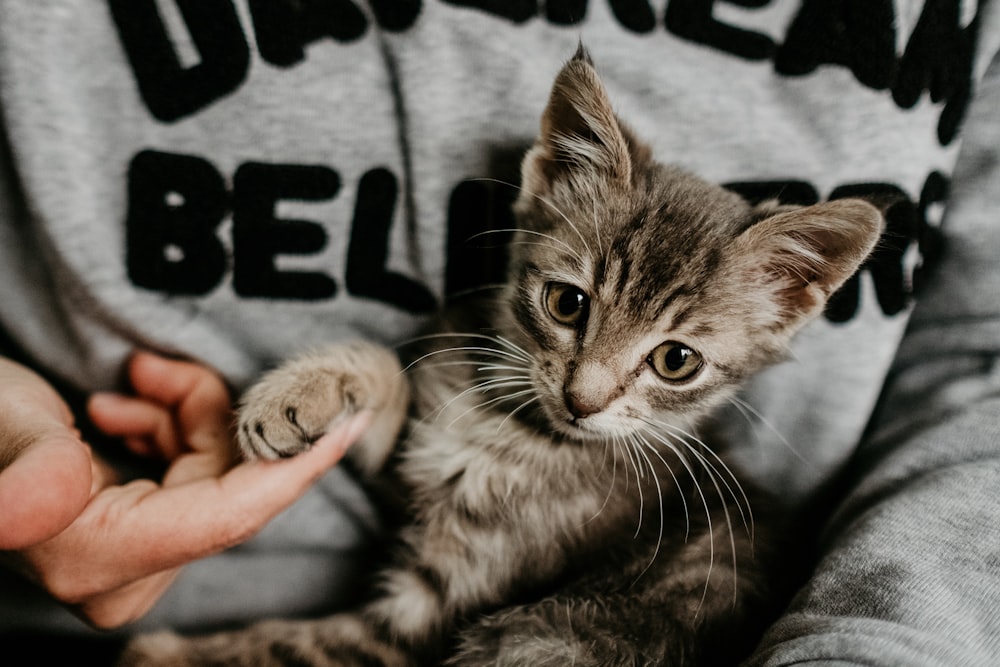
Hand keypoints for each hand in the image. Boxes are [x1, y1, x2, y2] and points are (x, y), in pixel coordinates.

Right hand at [0, 352, 370, 628]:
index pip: (234, 515)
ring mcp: (136, 562)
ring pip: (214, 472)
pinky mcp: (141, 539)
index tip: (348, 420)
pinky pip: (194, 477)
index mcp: (99, 560)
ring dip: (185, 416)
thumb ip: (30, 470)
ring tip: (134, 381)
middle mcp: (125, 576)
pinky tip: (128, 408)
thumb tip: (30, 510)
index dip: (297, 466)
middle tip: (158, 368)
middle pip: (227, 483)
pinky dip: (174, 432)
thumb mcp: (1, 427)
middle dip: (212, 415)